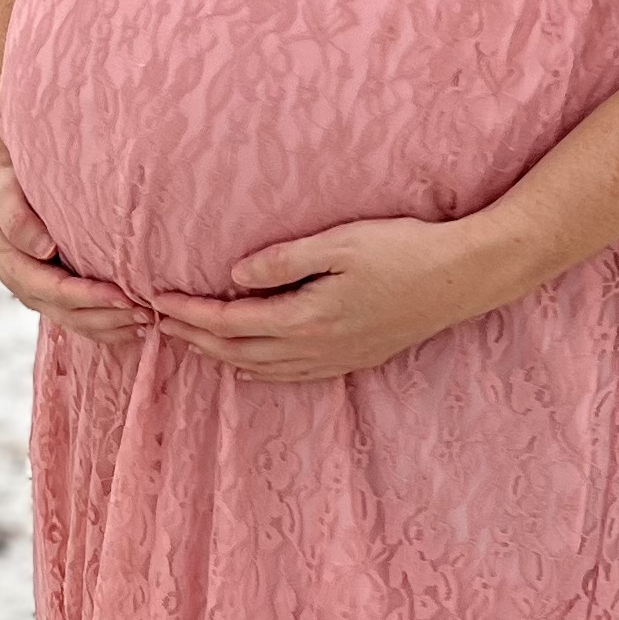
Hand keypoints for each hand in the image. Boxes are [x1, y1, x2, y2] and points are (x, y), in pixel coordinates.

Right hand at [0, 137, 145, 346]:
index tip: (123, 296)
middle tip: (146, 313)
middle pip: (72, 314)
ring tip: (148, 323)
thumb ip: (18, 221)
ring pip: (80, 323)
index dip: (90, 297)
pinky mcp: (58, 296)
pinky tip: (135, 326)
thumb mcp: (1, 197)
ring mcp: (43, 297)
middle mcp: (29, 290)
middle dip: (109, 317)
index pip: (56, 291)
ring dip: (113, 327)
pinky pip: (84, 319)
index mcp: (15, 269)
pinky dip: (110, 326)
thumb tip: (45, 249)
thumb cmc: (3, 189)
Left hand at [146, 216, 518, 382]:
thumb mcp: (339, 243)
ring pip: (261, 369)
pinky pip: (291, 376)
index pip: (230, 322)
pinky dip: (258, 372)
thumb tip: (233, 277)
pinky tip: (246, 367)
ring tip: (189, 342)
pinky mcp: (354, 359)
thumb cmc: (402, 250)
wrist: (462, 278)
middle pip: (237, 351)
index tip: (156, 300)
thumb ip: (283, 262)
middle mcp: (316, 349)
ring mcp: (336, 359)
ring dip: (220, 356)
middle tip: (156, 323)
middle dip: (193, 338)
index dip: (189, 313)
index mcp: (306, 319)